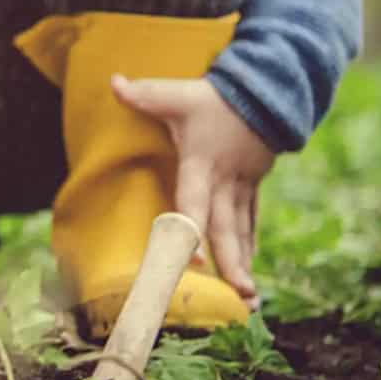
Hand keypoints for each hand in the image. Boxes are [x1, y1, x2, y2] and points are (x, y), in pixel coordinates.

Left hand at [112, 75, 273, 308]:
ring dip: (244, 263)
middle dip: (231, 262)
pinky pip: (250, 222)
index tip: (194, 259)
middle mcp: (224, 181)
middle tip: (238, 294)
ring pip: (242, 230)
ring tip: (248, 298)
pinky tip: (247, 274)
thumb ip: (144, 94)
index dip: (192, 227)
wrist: (267, 91)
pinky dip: (249, 247)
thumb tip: (113, 81)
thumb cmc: (216, 98)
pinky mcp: (252, 186)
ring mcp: (242, 186)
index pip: (195, 199)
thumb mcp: (179, 94)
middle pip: (226, 226)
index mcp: (202, 162)